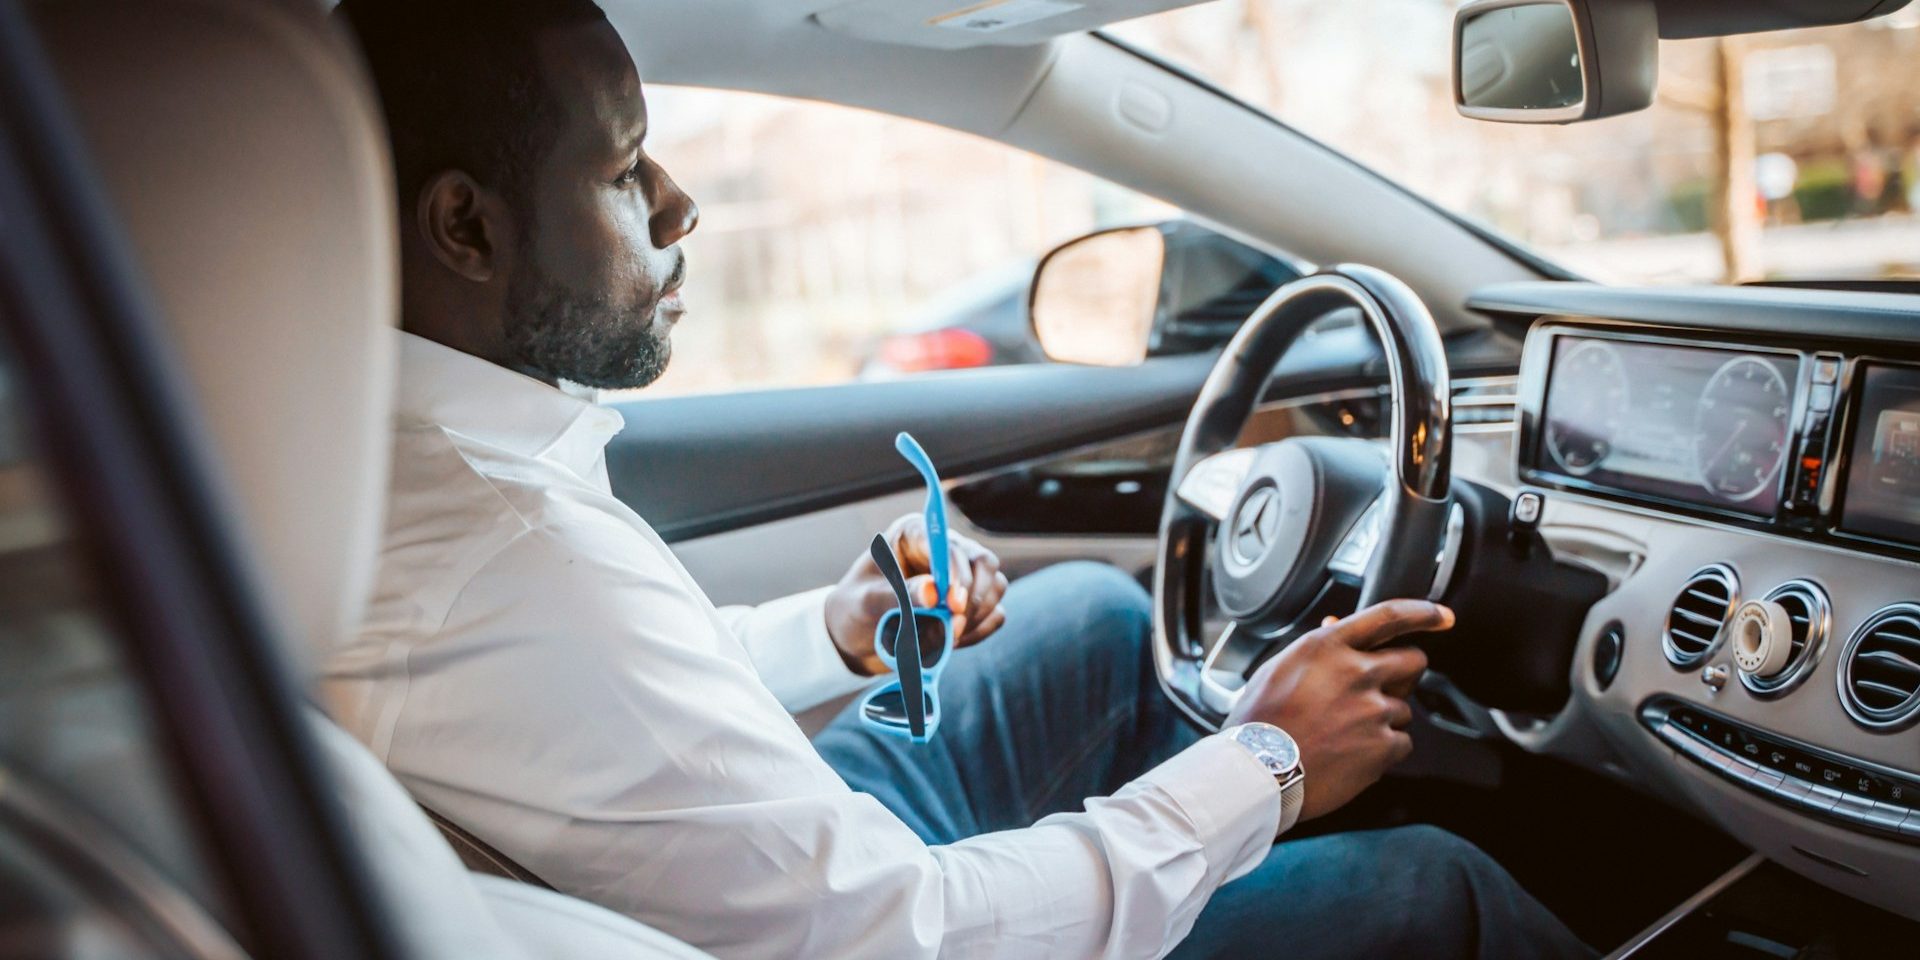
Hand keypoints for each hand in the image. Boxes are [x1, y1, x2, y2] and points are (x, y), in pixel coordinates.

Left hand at [823, 513, 1010, 675]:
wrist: (855, 639)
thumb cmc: (855, 610)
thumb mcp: (867, 602)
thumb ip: (899, 596)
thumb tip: (933, 592)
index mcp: (915, 535)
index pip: (950, 546)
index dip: (957, 574)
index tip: (951, 605)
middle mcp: (944, 550)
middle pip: (984, 563)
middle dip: (972, 599)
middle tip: (952, 630)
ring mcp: (962, 577)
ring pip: (995, 588)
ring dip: (974, 617)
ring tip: (943, 638)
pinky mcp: (970, 604)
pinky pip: (994, 615)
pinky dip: (978, 631)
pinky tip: (950, 643)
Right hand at [1224, 599, 1451, 820]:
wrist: (1258, 771)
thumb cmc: (1260, 721)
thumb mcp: (1279, 668)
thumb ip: (1317, 647)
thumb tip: (1335, 623)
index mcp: (1329, 647)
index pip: (1389, 617)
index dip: (1422, 613)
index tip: (1441, 617)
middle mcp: (1357, 672)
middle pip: (1413, 661)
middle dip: (1404, 675)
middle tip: (1382, 691)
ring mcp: (1374, 710)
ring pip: (1403, 708)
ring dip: (1384, 719)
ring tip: (1345, 735)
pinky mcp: (1383, 746)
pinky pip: (1401, 743)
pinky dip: (1383, 750)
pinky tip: (1352, 755)